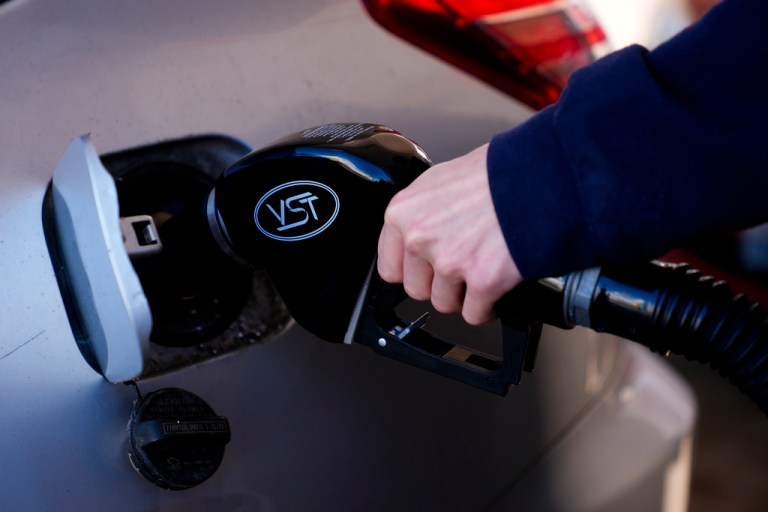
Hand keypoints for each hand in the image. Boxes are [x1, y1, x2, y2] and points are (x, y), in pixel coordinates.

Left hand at [377, 144, 521, 324]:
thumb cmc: (494, 174)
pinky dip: (487, 308)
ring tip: (480, 273)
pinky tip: (495, 291)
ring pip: (445, 303)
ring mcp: (450, 261)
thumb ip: (421, 213)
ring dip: (464, 295)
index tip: (426, 270)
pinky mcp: (482, 280)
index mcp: (403, 213)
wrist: (537, 176)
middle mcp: (420, 238)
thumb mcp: (440, 181)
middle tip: (460, 268)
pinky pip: (475, 314)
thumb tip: (417, 235)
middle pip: (417, 289)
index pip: (390, 267)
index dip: (413, 271)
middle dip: (439, 284)